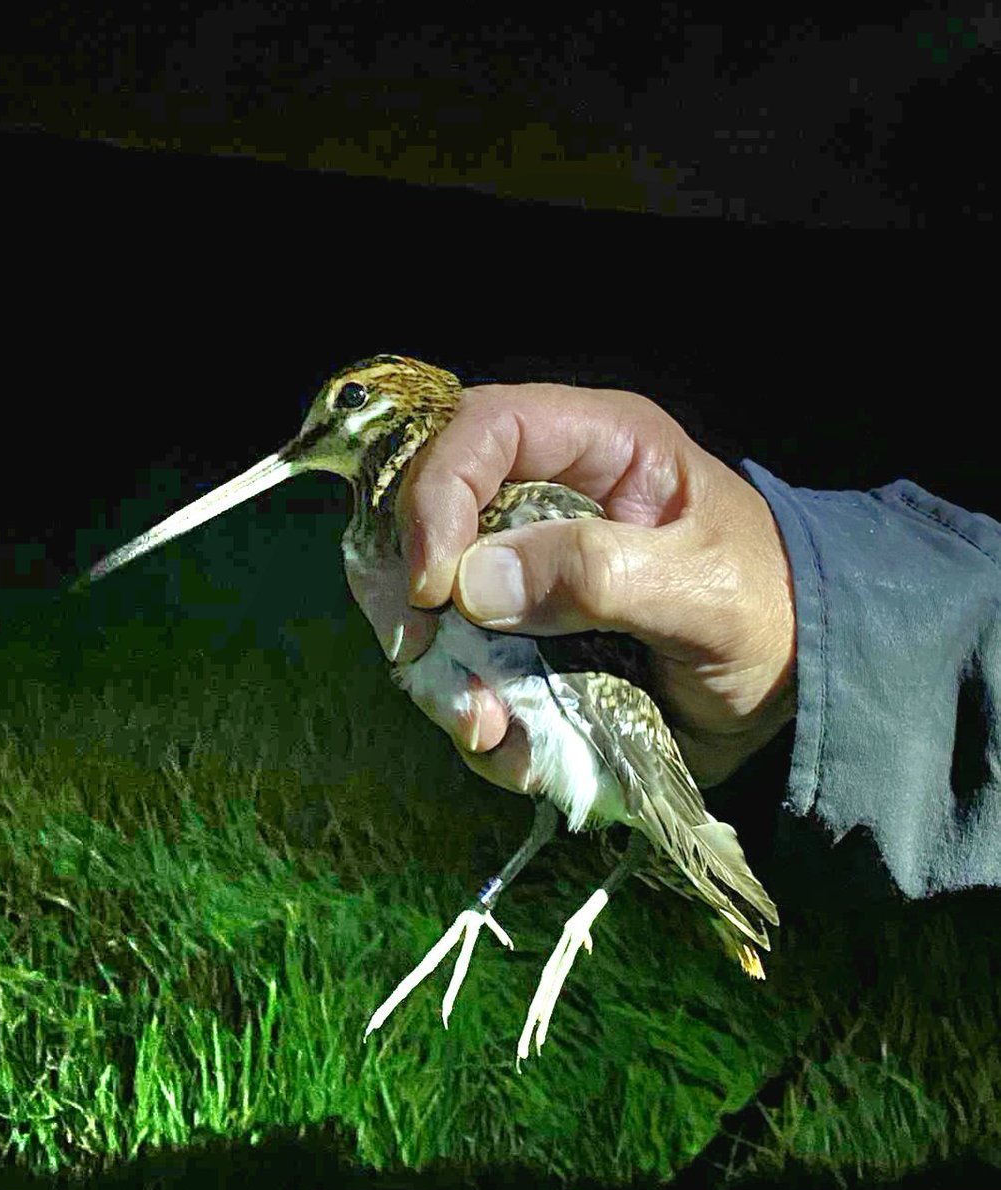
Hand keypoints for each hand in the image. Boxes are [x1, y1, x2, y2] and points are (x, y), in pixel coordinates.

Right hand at [348, 381, 796, 789]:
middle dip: (411, 593)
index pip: (480, 430)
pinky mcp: (519, 638)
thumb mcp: (704, 590)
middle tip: (423, 655)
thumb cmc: (771, 614)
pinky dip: (471, 713)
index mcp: (597, 448)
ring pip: (429, 604)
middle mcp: (544, 499)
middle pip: (424, 514)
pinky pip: (461, 669)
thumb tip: (473, 583)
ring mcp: (524, 573)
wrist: (790, 690)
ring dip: (440, 672)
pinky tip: (510, 746)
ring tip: (488, 728)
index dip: (436, 494)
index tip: (435, 586)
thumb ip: (600, 574)